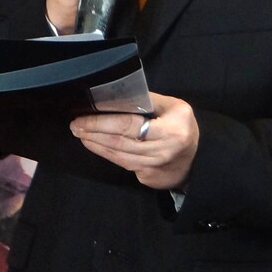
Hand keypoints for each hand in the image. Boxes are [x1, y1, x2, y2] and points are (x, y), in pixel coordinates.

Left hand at [70, 93, 198, 189]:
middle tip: (75, 125)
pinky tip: (94, 144)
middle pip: (119, 142)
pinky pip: (122, 163)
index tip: (83, 117)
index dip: (102, 122)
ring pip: (117, 155)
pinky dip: (105, 153)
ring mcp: (153, 167)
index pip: (129, 125)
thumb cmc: (182, 127)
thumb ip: (149, 100)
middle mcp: (161, 150)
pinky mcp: (146, 177)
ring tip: (80, 133)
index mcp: (170, 130)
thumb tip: (118, 94)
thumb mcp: (175, 107)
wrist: (196, 161)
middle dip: (93, 133)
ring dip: (95, 144)